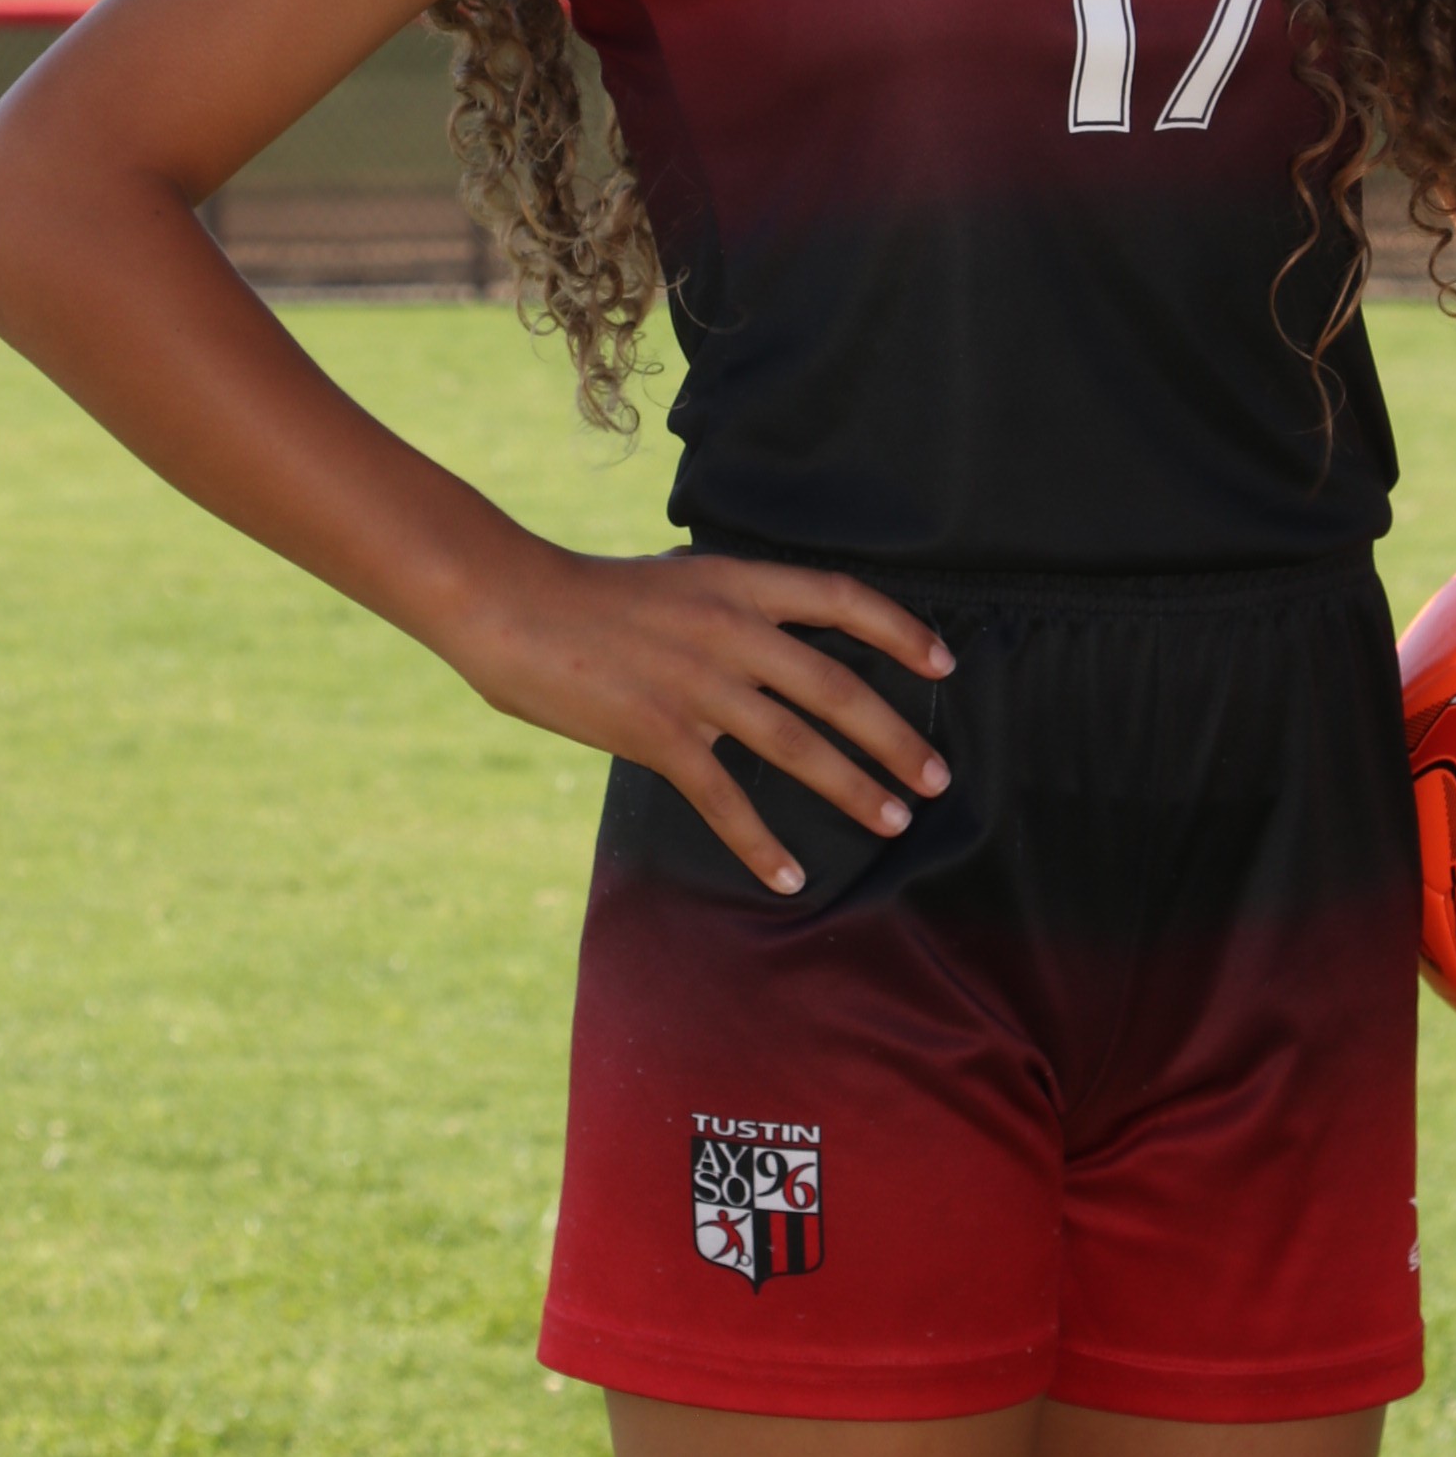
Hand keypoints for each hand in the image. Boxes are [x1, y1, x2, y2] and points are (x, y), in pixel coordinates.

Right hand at [446, 543, 955, 894]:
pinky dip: (762, 845)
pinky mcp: (659, 735)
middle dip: (895, 738)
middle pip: (837, 688)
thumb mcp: (677, 578)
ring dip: (853, 789)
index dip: (901, 631)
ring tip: (894, 821)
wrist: (513, 605)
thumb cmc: (587, 593)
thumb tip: (770, 636)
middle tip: (937, 778)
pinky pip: (725, 801)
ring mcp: (698, 686)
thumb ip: (728, 606)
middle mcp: (731, 632)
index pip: (843, 599)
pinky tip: (790, 877)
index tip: (942, 664)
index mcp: (738, 584)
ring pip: (798, 746)